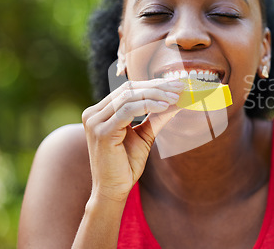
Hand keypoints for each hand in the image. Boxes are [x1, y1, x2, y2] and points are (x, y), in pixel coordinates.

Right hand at [81, 78, 183, 201]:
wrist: (113, 190)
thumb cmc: (126, 164)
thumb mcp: (145, 135)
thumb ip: (157, 117)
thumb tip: (177, 100)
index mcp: (100, 112)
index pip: (128, 88)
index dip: (153, 84)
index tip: (176, 84)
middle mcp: (94, 113)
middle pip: (129, 89)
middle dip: (157, 86)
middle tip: (179, 87)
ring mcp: (95, 121)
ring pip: (129, 97)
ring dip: (156, 94)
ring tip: (175, 97)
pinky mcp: (101, 132)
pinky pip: (127, 110)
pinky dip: (148, 105)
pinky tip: (165, 106)